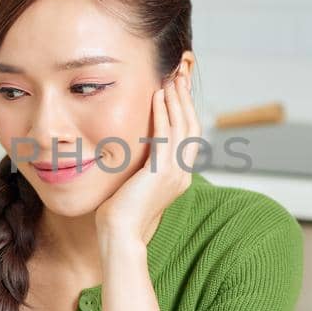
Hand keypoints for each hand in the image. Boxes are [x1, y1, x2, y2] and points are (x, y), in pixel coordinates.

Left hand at [95, 71, 201, 249]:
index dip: (185, 109)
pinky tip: (157, 96)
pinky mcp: (161, 172)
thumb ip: (141, 167)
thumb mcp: (135, 184)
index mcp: (178, 176)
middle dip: (186, 98)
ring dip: (177, 100)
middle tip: (181, 74)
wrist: (120, 236)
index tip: (178, 87)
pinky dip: (163, 113)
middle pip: (191, 126)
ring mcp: (175, 173)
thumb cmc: (120, 215)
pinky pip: (166, 136)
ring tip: (171, 78)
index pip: (187, 134)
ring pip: (183, 126)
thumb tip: (133, 151)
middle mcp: (182, 173)